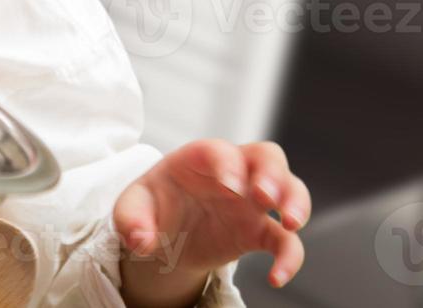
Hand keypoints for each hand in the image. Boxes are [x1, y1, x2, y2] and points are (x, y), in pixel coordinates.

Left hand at [114, 139, 309, 307]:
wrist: (164, 232)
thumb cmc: (151, 206)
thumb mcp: (131, 208)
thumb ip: (131, 219)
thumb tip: (139, 240)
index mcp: (199, 159)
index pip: (220, 151)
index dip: (228, 164)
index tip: (229, 186)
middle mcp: (232, 173)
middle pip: (267, 157)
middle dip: (273, 173)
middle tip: (266, 196)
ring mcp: (250, 202)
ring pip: (290, 188)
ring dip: (296, 202)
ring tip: (290, 223)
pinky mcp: (259, 231)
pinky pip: (285, 240)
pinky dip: (289, 257)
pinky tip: (277, 277)